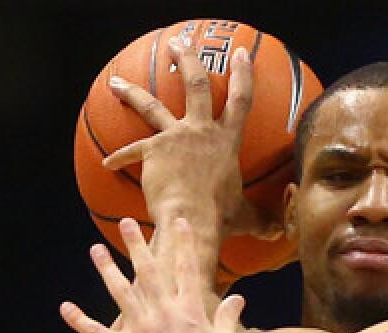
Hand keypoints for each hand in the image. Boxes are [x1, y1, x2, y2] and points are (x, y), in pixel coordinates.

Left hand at [61, 217, 245, 332]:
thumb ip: (228, 317)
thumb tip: (239, 298)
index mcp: (191, 311)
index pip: (186, 269)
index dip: (182, 243)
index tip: (178, 223)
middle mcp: (165, 314)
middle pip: (148, 272)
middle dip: (137, 245)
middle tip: (127, 223)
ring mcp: (143, 332)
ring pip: (120, 293)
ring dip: (107, 269)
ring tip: (96, 250)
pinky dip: (80, 321)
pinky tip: (65, 308)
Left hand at [104, 38, 279, 242]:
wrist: (192, 218)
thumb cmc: (220, 217)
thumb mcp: (246, 217)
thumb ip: (261, 221)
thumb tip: (279, 232)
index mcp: (227, 141)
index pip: (240, 100)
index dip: (242, 74)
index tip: (239, 53)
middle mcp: (202, 131)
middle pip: (196, 84)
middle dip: (187, 59)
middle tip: (178, 45)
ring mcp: (176, 137)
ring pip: (151, 105)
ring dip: (132, 92)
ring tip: (116, 83)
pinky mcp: (153, 150)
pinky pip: (131, 151)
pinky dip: (119, 158)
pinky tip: (108, 163)